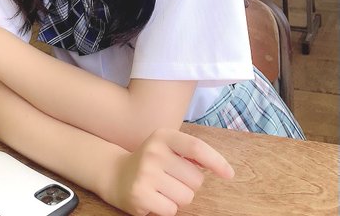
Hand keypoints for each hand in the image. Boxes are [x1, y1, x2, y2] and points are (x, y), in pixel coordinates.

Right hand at [108, 127, 233, 215]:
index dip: (216, 161)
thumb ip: (190, 153)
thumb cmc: (151, 162)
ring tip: (162, 188)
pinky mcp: (140, 194)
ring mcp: (146, 173)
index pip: (196, 147)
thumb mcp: (167, 147)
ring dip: (179, 197)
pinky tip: (154, 197)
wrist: (116, 174)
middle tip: (171, 178)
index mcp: (163, 136)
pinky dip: (167, 208)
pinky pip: (172, 210)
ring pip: (186, 197)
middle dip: (189, 184)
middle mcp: (154, 151)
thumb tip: (220, 167)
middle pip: (196, 179)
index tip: (229, 174)